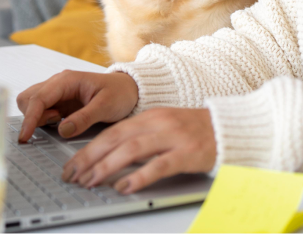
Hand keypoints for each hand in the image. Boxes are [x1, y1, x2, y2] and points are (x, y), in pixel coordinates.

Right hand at [16, 70, 138, 142]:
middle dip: (34, 116)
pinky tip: (61, 122)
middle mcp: (58, 84)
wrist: (129, 90)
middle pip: (28, 99)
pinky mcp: (59, 103)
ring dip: (38, 118)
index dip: (30, 118)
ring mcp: (57, 93)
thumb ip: (85, 118)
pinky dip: (43, 120)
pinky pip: (40, 111)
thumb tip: (63, 131)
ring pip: (31, 104)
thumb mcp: (106, 106)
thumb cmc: (120, 93)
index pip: (38, 98)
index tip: (25, 137)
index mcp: (67, 80)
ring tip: (61, 121)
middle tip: (57, 122)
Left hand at [61, 107, 216, 193]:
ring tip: (91, 181)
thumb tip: (110, 155)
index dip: (89, 149)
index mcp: (150, 116)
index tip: (72, 165)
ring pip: (132, 149)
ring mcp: (173, 137)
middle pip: (116, 138)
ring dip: (107, 166)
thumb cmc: (196, 130)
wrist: (229, 127)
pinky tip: (125, 186)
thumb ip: (140, 136)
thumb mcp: (164, 126)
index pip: (112, 132)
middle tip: (73, 175)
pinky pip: (159, 165)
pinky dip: (139, 176)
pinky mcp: (187, 152)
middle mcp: (158, 123)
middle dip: (90, 157)